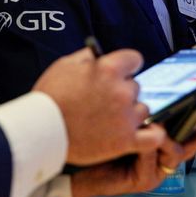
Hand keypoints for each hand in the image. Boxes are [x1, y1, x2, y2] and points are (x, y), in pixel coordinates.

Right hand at [33, 47, 162, 165]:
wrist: (40, 131)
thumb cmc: (50, 97)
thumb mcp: (65, 64)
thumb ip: (89, 57)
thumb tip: (101, 56)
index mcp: (109, 68)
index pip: (135, 59)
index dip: (126, 67)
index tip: (120, 73)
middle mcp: (122, 91)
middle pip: (136, 86)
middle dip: (123, 92)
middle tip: (105, 101)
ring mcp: (126, 117)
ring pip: (143, 109)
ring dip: (132, 112)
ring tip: (111, 119)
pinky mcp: (126, 140)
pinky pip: (154, 136)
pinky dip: (152, 134)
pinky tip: (143, 132)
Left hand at [71, 111, 195, 196]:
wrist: (79, 168)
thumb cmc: (101, 141)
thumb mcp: (128, 122)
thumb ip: (143, 109)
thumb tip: (155, 85)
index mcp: (163, 144)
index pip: (191, 132)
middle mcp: (163, 159)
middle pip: (191, 144)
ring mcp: (156, 171)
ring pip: (175, 151)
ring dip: (165, 135)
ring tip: (154, 123)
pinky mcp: (144, 180)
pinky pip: (152, 159)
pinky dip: (145, 147)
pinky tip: (136, 139)